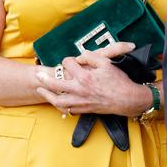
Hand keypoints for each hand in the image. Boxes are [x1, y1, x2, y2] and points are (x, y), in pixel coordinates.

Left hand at [36, 42, 152, 116]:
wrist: (128, 99)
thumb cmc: (118, 81)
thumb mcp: (106, 63)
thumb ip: (90, 56)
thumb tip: (80, 57)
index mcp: (84, 76)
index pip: (68, 64)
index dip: (69, 60)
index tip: (72, 61)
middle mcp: (80, 90)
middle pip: (55, 84)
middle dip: (45, 79)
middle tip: (38, 75)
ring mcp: (81, 101)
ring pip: (58, 100)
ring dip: (48, 95)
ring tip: (41, 91)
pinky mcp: (85, 109)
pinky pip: (68, 110)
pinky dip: (61, 106)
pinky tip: (57, 102)